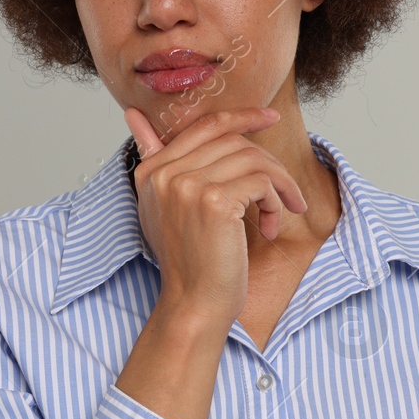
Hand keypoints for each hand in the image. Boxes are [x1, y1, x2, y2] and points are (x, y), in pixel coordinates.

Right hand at [123, 105, 308, 330]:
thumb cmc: (190, 259)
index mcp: (151, 170)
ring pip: (252, 159)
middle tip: (286, 189)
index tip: (267, 118)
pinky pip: (262, 182)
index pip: (203, 125)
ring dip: (279, 184)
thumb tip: (132, 114)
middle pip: (232, 140)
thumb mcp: (163, 206)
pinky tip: (272, 225)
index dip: (241, 116)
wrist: (194, 303)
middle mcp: (164, 173)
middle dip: (268, 161)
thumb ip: (154, 158)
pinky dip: (278, 201)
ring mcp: (187, 185)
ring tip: (283, 210)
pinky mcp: (215, 202)